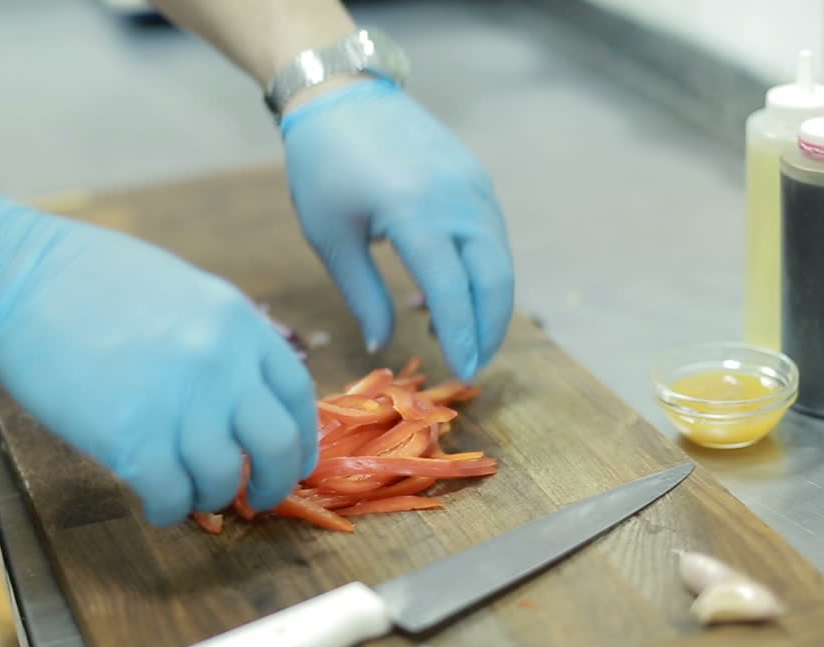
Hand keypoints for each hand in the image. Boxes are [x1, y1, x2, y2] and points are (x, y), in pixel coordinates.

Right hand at [0, 185, 317, 524]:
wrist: (18, 279)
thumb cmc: (90, 277)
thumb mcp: (184, 292)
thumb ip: (223, 342)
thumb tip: (244, 396)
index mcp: (239, 323)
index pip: (296, 393)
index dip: (299, 437)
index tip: (289, 458)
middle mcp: (222, 365)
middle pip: (277, 446)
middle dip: (274, 482)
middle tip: (257, 496)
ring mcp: (180, 404)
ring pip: (223, 480)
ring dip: (211, 496)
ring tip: (189, 491)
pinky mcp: (132, 440)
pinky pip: (173, 498)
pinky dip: (169, 510)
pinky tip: (157, 503)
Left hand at [281, 76, 513, 380]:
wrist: (343, 95)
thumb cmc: (324, 167)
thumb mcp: (331, 238)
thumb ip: (362, 296)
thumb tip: (380, 346)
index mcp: (415, 213)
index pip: (452, 291)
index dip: (461, 337)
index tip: (464, 374)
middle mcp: (457, 198)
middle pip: (494, 278)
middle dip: (489, 328)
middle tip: (473, 365)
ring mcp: (473, 184)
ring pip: (499, 258)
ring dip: (489, 302)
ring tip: (462, 335)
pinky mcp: (476, 177)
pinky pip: (491, 234)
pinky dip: (484, 270)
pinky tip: (455, 293)